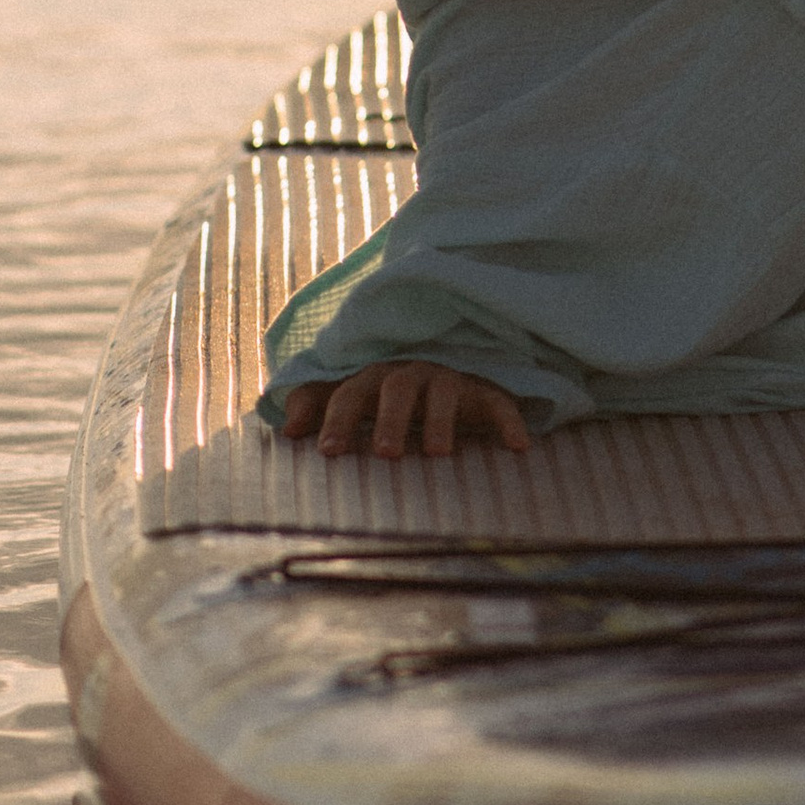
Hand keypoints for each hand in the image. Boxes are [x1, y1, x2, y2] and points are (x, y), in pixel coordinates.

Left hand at [280, 362, 532, 458]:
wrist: (457, 351)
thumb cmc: (395, 387)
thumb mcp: (357, 391)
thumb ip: (320, 402)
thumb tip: (286, 429)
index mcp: (375, 375)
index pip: (351, 391)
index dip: (337, 418)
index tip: (327, 451)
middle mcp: (411, 371)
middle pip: (397, 388)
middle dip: (391, 420)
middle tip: (387, 454)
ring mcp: (450, 376)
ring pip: (444, 392)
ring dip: (442, 420)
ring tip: (439, 453)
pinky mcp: (486, 387)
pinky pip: (500, 400)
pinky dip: (509, 420)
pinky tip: (518, 445)